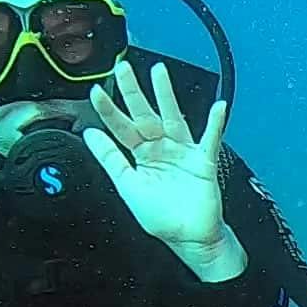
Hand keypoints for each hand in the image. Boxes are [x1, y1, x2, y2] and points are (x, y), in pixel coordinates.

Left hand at [83, 60, 241, 275]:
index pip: (121, 127)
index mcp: (141, 155)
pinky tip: (218, 106)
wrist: (189, 238)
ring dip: (166, 95)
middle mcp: (161, 148)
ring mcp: (182, 151)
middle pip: (144, 114)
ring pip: (172, 118)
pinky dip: (215, 123)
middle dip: (132, 91)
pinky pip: (209, 138)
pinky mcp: (203, 161)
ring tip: (159, 72)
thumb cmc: (161, 216)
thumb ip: (110, 159)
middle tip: (121, 68)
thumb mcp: (127, 186)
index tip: (96, 91)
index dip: (108, 110)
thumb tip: (89, 134)